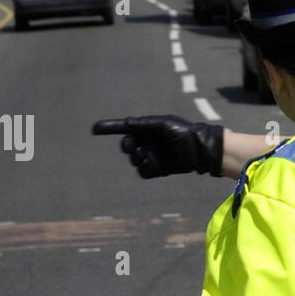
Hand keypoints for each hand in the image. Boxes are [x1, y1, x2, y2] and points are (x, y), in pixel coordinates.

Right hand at [92, 115, 222, 178]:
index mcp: (146, 129)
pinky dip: (148, 168)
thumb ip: (145, 123)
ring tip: (154, 155)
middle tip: (137, 146)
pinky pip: (143, 172)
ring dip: (141, 158)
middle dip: (129, 146)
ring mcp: (151, 156)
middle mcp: (146, 142)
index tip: (95, 129)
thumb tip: (127, 123)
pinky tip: (158, 165)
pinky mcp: (157, 169)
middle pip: (126, 146)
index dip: (109, 128)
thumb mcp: (164, 124)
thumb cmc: (183, 132)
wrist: (199, 150)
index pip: (124, 128)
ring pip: (134, 160)